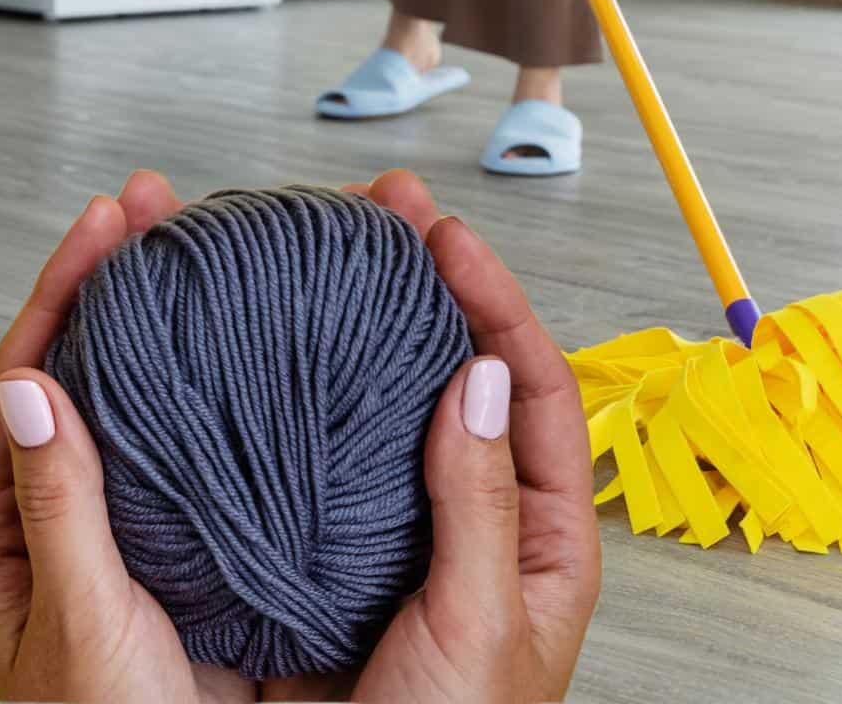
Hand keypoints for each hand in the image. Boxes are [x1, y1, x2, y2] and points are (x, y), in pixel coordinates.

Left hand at [0, 172, 252, 702]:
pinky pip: (204, 451)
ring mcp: (140, 518)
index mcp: (17, 525)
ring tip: (203, 256)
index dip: (64, 292)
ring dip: (172, 328)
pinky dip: (223, 394)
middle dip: (117, 283)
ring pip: (148, 403)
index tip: (106, 223)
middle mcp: (75, 508)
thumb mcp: (79, 618)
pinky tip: (251, 358)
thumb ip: (56, 508)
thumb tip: (32, 388)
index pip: (28, 380)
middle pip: (90, 371)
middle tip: (158, 209)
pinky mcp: (201, 538)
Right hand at [297, 171, 600, 701]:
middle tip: (389, 212)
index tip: (444, 238)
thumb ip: (483, 508)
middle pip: (470, 374)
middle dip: (436, 285)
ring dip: (380, 324)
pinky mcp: (352, 540)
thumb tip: (479, 379)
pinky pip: (344, 450)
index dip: (494, 301)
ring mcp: (416, 521)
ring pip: (405, 401)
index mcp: (546, 532)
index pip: (535, 387)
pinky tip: (295, 348)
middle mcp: (486, 513)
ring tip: (342, 250)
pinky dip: (324, 392)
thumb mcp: (483, 629)